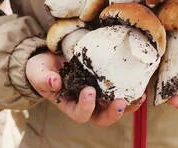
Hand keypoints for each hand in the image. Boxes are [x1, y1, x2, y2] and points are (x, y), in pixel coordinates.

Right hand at [26, 51, 144, 125]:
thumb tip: (54, 82)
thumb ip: (43, 78)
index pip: (80, 114)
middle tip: (120, 102)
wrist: (49, 59)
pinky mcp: (104, 83)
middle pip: (101, 118)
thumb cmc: (42, 70)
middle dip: (112, 113)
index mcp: (68, 105)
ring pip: (114, 108)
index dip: (86, 106)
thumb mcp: (38, 72)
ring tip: (137, 97)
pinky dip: (130, 92)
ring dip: (127, 105)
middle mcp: (85, 104)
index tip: (89, 91)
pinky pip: (119, 92)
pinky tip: (140, 87)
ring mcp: (97, 95)